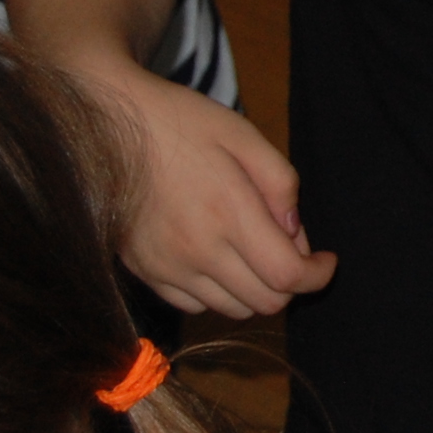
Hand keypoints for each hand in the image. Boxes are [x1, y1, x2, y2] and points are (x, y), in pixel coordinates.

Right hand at [104, 66, 335, 317]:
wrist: (106, 126)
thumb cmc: (180, 123)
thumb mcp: (243, 136)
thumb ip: (280, 185)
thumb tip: (296, 233)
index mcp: (229, 214)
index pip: (287, 276)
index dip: (317, 276)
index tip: (326, 261)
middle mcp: (197, 251)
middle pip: (264, 302)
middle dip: (291, 284)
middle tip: (293, 253)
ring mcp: (167, 267)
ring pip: (230, 309)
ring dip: (255, 290)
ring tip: (255, 253)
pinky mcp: (144, 272)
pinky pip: (194, 305)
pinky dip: (218, 293)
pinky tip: (220, 259)